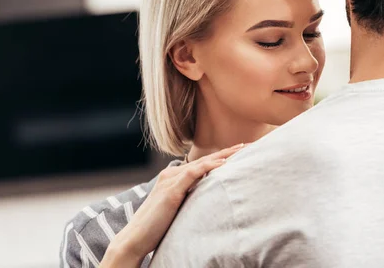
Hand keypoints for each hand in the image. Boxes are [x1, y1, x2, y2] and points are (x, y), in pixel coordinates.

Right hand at [101, 143, 245, 267]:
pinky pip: (193, 174)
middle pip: (205, 159)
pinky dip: (209, 166)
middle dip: (228, 152)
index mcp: (174, 178)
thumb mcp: (177, 209)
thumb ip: (190, 199)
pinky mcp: (171, 190)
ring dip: (223, 155)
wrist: (135, 239)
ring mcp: (170, 181)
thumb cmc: (156, 227)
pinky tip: (224, 163)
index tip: (241, 153)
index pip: (203, 164)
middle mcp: (171, 174)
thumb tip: (208, 197)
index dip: (223, 157)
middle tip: (248, 145)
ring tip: (242, 149)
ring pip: (202, 163)